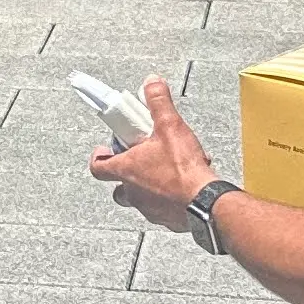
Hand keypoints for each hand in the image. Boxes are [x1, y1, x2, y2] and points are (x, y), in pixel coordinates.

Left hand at [90, 77, 215, 229]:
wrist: (206, 202)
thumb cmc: (183, 170)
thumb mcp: (169, 125)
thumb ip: (158, 102)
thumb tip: (151, 83)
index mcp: (127, 170)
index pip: (98, 167)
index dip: (99, 157)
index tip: (104, 149)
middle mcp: (133, 193)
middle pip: (118, 186)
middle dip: (126, 174)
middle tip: (140, 160)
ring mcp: (149, 209)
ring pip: (140, 199)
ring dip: (149, 186)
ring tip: (167, 172)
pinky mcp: (167, 219)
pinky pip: (161, 209)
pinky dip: (168, 199)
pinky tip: (183, 187)